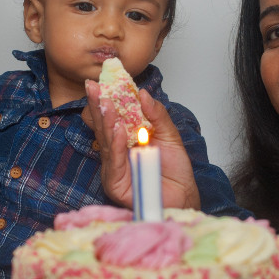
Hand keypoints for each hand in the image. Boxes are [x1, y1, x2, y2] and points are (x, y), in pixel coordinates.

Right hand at [83, 81, 200, 210]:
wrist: (184, 196)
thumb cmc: (176, 171)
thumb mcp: (169, 135)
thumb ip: (156, 115)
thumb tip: (143, 94)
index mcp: (126, 140)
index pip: (111, 119)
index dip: (104, 101)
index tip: (99, 83)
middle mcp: (117, 154)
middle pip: (103, 128)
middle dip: (98, 107)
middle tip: (94, 87)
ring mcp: (114, 169)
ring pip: (107, 142)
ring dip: (106, 122)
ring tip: (105, 103)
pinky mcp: (115, 184)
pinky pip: (115, 161)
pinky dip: (116, 144)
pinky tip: (117, 129)